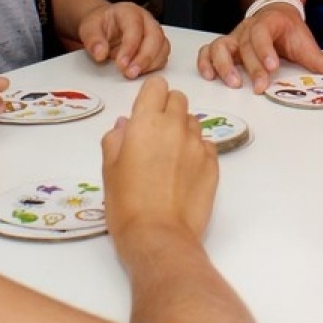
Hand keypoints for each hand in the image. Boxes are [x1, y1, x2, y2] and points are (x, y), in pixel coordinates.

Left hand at [76, 1, 168, 77]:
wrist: (104, 26)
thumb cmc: (100, 25)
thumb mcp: (88, 29)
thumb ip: (93, 40)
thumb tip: (100, 53)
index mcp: (129, 11)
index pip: (135, 27)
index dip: (130, 47)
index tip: (121, 64)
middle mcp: (146, 20)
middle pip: (155, 36)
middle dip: (144, 58)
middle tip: (130, 73)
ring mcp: (154, 32)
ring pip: (162, 47)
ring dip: (150, 64)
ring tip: (133, 74)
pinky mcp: (157, 46)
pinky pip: (162, 57)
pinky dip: (154, 67)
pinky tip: (140, 73)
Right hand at [101, 76, 217, 253]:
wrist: (158, 236)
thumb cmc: (126, 203)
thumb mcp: (109, 168)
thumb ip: (116, 139)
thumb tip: (125, 125)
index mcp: (146, 122)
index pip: (157, 86)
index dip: (150, 97)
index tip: (144, 113)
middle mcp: (175, 127)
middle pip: (178, 99)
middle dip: (167, 109)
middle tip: (156, 135)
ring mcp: (198, 145)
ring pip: (193, 122)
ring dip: (182, 131)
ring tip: (170, 158)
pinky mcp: (213, 164)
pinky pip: (206, 145)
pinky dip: (196, 152)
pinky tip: (184, 173)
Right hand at [196, 3, 322, 91]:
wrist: (275, 11)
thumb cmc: (289, 30)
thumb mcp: (305, 41)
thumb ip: (319, 59)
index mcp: (268, 24)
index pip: (262, 34)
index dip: (264, 50)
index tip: (272, 67)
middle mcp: (247, 29)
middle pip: (244, 46)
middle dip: (251, 67)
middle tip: (258, 86)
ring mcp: (233, 37)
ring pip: (219, 46)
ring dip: (223, 64)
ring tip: (232, 83)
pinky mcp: (225, 46)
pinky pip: (208, 50)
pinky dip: (205, 61)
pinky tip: (209, 76)